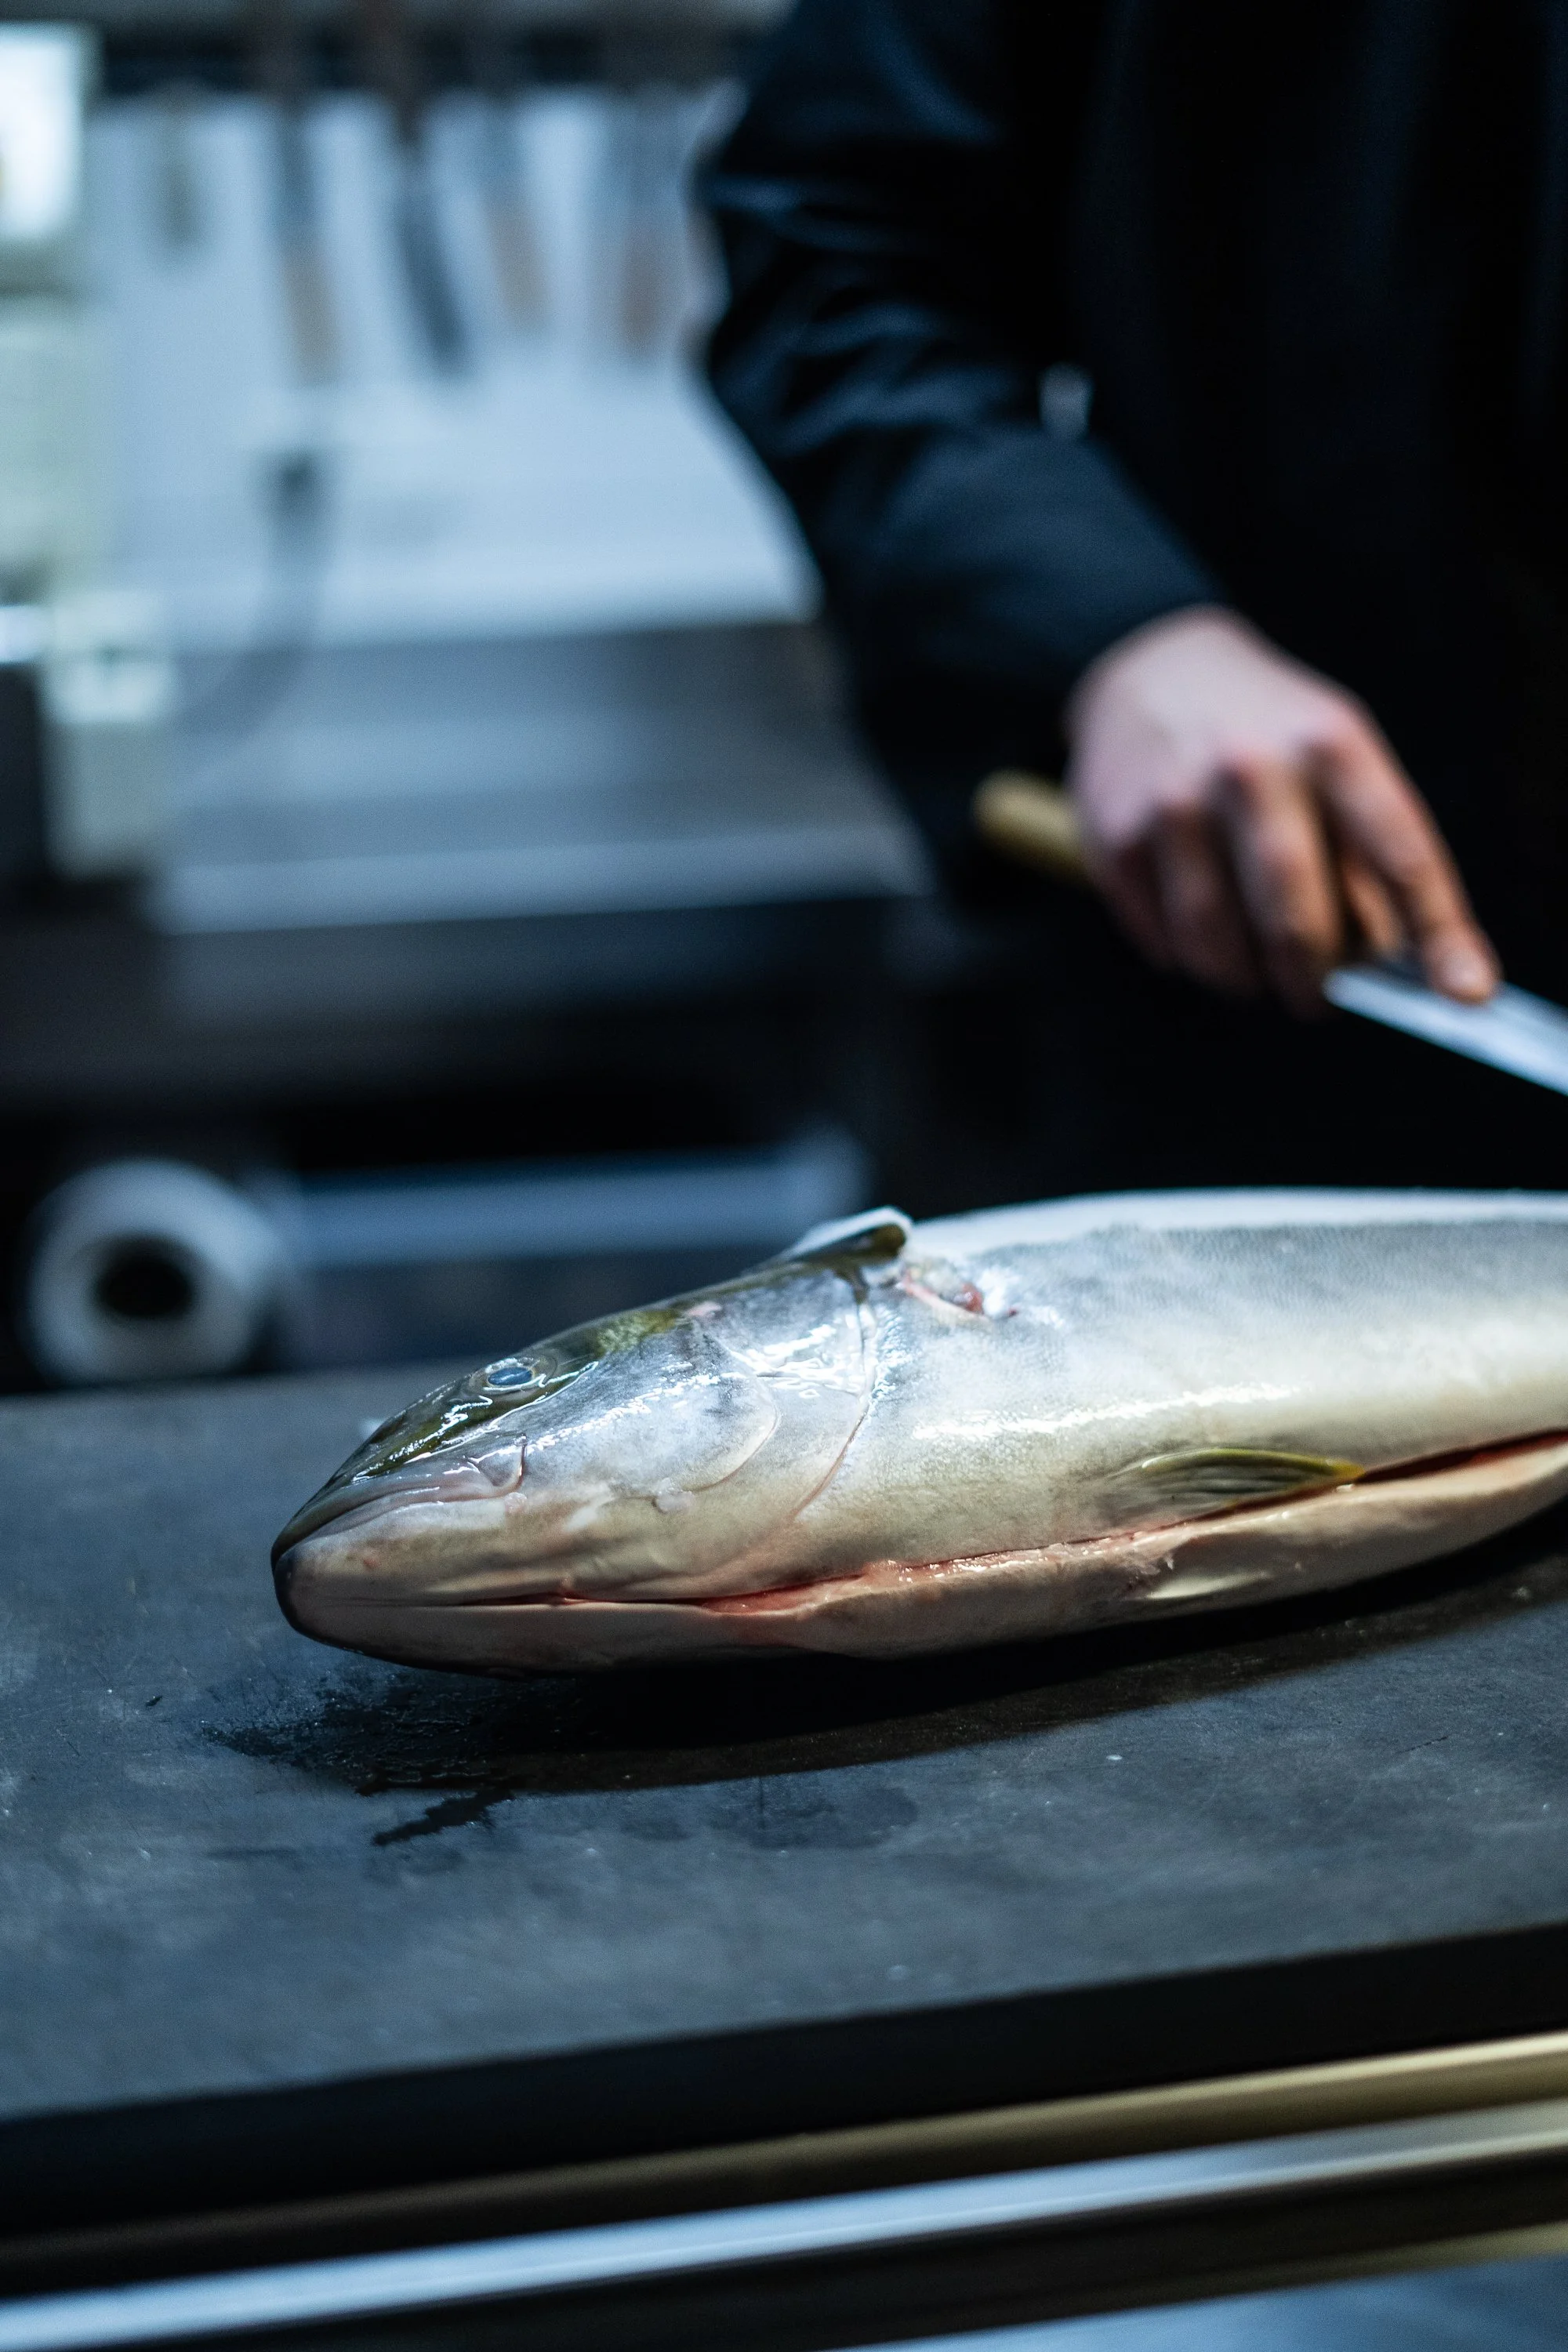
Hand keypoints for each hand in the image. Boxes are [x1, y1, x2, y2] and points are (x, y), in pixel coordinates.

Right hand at [1064, 607, 1498, 1016]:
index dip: (1439, 930)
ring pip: (1219, 946)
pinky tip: (1200, 936)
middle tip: (1316, 1000)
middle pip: (1295, 919)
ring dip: (1246, 981)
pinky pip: (1165, 942)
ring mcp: (1175, 805)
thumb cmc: (1268, 730)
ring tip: (1255, 974)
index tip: (1468, 992)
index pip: (1398, 853)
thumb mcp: (1336, 751)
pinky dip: (1190, 959)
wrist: (1149, 668)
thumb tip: (1389, 958)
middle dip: (1314, 980)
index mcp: (1329, 742)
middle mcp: (1251, 769)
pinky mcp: (1116, 839)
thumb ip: (1368, 845)